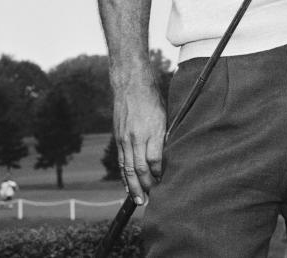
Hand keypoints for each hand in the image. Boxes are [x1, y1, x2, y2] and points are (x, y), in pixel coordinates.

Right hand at [113, 79, 165, 205]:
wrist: (131, 85)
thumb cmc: (153, 99)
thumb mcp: (165, 115)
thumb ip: (164, 137)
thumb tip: (167, 157)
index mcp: (151, 130)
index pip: (155, 160)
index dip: (159, 175)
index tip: (165, 184)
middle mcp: (136, 137)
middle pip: (139, 169)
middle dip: (146, 187)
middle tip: (151, 201)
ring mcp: (125, 138)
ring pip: (128, 168)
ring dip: (133, 187)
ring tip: (139, 200)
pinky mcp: (118, 138)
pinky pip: (121, 161)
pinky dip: (124, 176)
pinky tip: (128, 185)